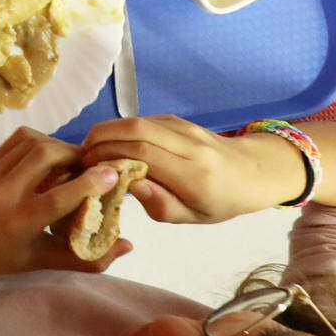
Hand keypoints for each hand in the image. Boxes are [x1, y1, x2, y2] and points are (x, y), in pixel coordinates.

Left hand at [0, 129, 129, 292]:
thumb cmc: (0, 257)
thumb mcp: (42, 262)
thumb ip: (86, 257)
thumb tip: (128, 244)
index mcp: (19, 222)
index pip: (57, 197)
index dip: (87, 183)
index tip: (111, 174)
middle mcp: (4, 194)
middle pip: (45, 156)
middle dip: (75, 155)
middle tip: (91, 165)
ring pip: (32, 142)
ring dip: (58, 146)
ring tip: (73, 161)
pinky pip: (18, 139)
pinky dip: (40, 141)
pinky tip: (50, 155)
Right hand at [81, 114, 306, 222]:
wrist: (252, 172)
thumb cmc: (220, 201)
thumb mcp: (191, 216)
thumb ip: (158, 204)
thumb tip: (127, 185)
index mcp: (194, 175)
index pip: (144, 155)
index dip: (110, 157)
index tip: (90, 169)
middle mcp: (190, 146)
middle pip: (136, 130)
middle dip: (101, 140)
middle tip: (83, 156)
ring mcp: (185, 128)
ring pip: (137, 120)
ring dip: (107, 131)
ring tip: (90, 149)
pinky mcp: (178, 120)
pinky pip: (144, 119)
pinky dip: (121, 128)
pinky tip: (110, 142)